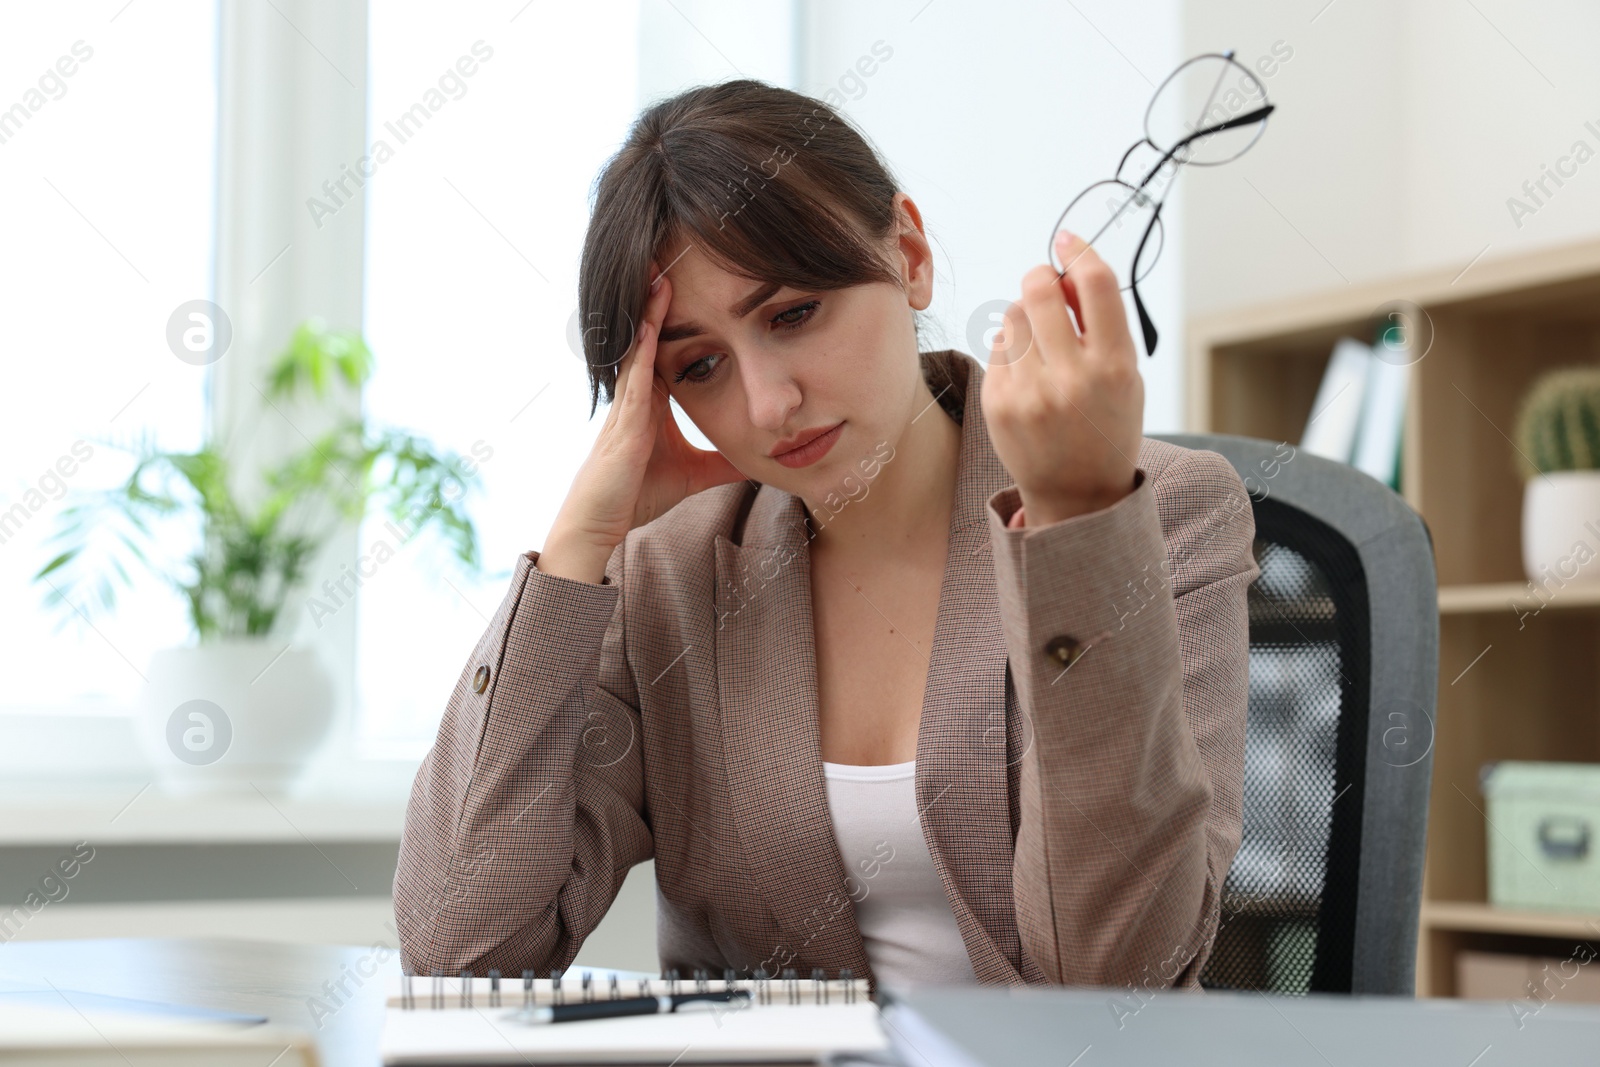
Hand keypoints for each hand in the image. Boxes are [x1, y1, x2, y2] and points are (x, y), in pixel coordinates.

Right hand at [544, 265, 745, 573]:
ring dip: (649, 311)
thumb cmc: (638, 496)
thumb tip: (760, 460)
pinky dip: (643, 348)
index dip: (679, 318)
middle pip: (650, 336)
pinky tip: (650, 322)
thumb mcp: (696, 474)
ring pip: (640, 346)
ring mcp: (628, 405)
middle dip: (658, 301)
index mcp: (652, 402)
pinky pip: (635, 376)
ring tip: (659, 272)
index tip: (695, 286)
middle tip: (670, 257)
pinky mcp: (624, 421)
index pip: (668, 349)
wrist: (601, 524)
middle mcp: (638, 395)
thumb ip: (724, 463)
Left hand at [980, 230, 1143, 525]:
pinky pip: (997, 346)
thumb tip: (1065, 272)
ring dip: (1026, 317)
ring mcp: (1029, 392)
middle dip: (1041, 279)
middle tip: (1046, 289)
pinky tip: (1027, 375)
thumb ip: (1102, 326)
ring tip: (1041, 347)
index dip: (1080, 251)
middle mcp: (1071, 378)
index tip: (1067, 240)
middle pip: (1040, 289)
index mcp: (1114, 368)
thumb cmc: (1106, 426)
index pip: (1095, 284)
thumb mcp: (1125, 377)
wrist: (1077, 494)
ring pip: (1013, 314)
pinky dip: (1011, 349)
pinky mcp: (997, 402)